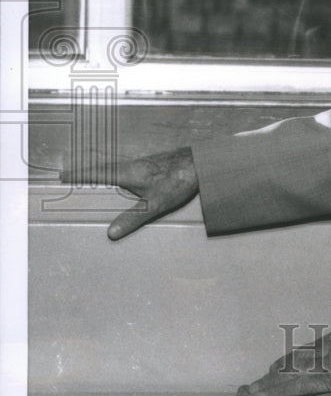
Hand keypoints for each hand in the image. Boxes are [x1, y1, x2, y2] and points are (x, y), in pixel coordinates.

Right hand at [60, 147, 198, 240]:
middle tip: (71, 172)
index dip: (80, 174)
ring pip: (116, 164)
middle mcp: (133, 164)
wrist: (201, 163)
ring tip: (91, 173)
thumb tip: (111, 233)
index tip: (64, 175)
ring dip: (101, 168)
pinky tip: (123, 174)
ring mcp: (144, 162)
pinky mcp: (154, 163)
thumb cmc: (178, 180)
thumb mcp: (154, 204)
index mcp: (128, 172)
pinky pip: (128, 165)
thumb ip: (132, 219)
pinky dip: (116, 169)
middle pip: (104, 166)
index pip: (98, 173)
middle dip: (87, 171)